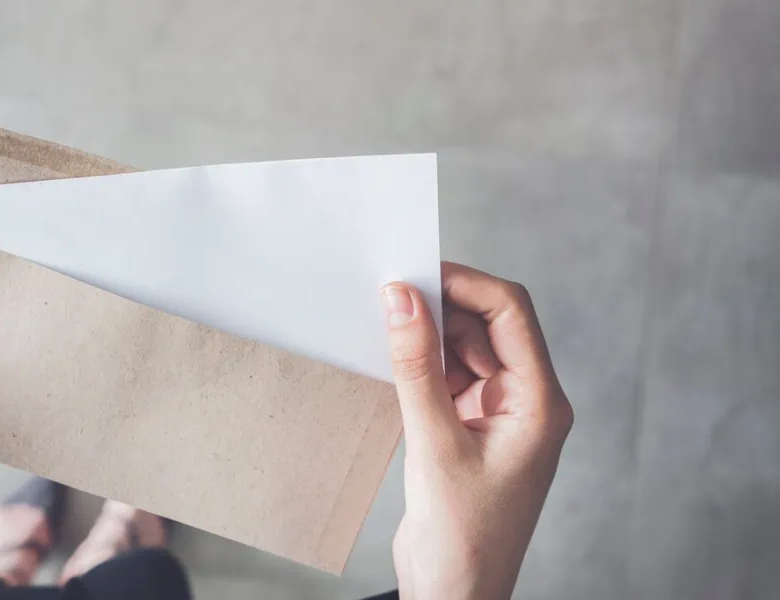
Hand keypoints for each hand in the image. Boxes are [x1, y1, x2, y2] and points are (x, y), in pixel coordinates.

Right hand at [383, 263, 572, 599]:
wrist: (456, 594)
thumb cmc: (463, 537)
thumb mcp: (434, 444)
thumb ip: (417, 368)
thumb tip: (402, 301)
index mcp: (540, 403)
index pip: (511, 313)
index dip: (465, 285)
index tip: (416, 272)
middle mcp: (527, 402)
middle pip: (488, 325)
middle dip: (442, 306)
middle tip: (389, 295)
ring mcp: (500, 415)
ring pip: (467, 349)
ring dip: (430, 334)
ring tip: (384, 325)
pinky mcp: (472, 429)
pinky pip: (450, 377)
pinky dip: (423, 363)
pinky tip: (392, 359)